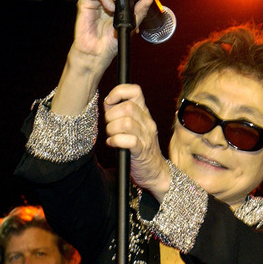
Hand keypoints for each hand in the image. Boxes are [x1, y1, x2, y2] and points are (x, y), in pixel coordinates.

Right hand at [51, 0, 152, 115]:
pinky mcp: (85, 4)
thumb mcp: (131, 26)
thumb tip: (148, 0)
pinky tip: (110, 8)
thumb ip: (139, 12)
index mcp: (114, 4)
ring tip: (117, 7)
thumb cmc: (110, 42)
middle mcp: (104, 1)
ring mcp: (95, 1)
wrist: (98, 53)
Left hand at [104, 84, 170, 199]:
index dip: (119, 92)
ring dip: (112, 129)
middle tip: (109, 125)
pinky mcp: (141, 151)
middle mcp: (148, 123)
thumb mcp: (135, 127)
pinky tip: (113, 143)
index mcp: (145, 114)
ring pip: (126, 122)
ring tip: (111, 136)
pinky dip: (115, 141)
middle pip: (127, 107)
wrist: (155, 172)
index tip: (109, 102)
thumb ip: (122, 113)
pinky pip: (128, 140)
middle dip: (111, 115)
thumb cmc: (140, 149)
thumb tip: (107, 102)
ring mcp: (146, 137)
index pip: (135, 91)